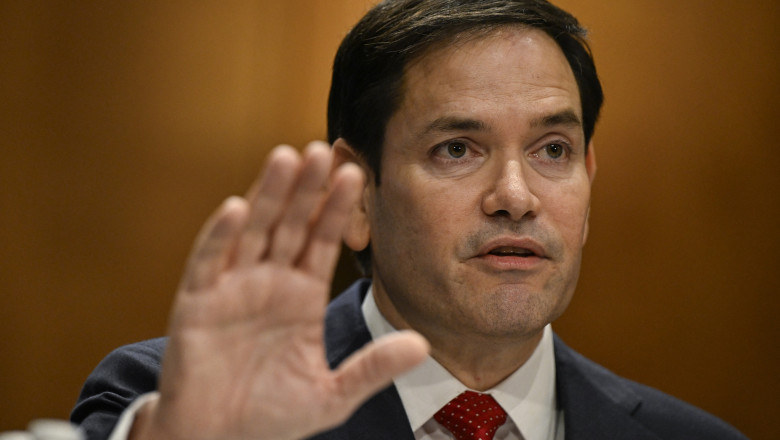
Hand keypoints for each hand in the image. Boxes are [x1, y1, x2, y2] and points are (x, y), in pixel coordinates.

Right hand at [130, 142, 427, 439]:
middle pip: (290, 225)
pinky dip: (221, 237)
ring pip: (253, 231)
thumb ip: (372, 367)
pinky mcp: (196, 305)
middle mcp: (268, 283)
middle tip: (322, 148)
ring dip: (268, 196)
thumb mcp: (331, 394)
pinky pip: (208, 264)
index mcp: (300, 297)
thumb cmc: (270, 415)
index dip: (336, 208)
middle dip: (306, 188)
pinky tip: (238, 209)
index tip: (355, 173)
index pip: (321, 241)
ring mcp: (231, 289)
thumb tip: (422, 344)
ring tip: (286, 158)